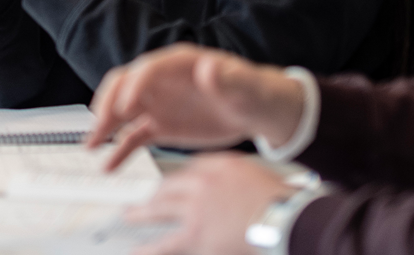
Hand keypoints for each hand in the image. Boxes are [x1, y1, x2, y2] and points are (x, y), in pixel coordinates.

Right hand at [85, 44, 303, 169]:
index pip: (147, 69)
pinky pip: (133, 137)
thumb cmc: (254, 93)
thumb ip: (228, 79)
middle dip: (108, 105)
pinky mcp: (159, 126)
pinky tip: (109, 166)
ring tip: (92, 147)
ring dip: (105, 128)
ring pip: (122, 112)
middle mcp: (162, 81)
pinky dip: (119, 151)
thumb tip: (208, 69)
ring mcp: (158, 103)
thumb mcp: (246, 87)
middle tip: (99, 128)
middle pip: (124, 86)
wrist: (257, 112)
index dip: (133, 87)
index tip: (125, 109)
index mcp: (180, 64)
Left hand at [127, 154, 296, 254]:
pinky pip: (165, 244)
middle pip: (168, 187)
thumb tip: (222, 184)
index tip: (168, 185)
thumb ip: (232, 176)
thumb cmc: (279, 201)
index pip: (187, 168)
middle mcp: (201, 184)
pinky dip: (148, 248)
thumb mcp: (255, 174)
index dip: (176, 179)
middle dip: (153, 193)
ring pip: (159, 209)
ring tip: (129, 216)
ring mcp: (195, 211)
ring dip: (141, 213)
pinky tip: (137, 250)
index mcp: (217, 166)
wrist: (285, 220)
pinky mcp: (195, 237)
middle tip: (141, 197)